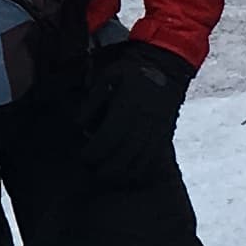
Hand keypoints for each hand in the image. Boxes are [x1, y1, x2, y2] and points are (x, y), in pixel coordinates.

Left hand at [73, 36, 191, 185]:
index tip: (84, 156)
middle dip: (106, 167)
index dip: (95, 151)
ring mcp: (157, 129)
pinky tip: (126, 175)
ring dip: (122, 173)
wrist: (165, 68)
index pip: (110, 136)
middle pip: (125, 154)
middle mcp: (145, 119)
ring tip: (106, 176)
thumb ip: (92, 101)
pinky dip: (139, 171)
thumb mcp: (107, 77)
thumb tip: (80, 125)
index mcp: (128, 104)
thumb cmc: (130, 72)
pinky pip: (153, 159)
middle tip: (92, 170)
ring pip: (140, 161)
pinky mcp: (164, 135)